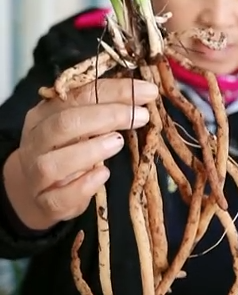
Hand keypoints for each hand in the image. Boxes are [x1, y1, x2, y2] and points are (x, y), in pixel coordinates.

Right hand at [2, 77, 157, 231]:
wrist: (32, 193)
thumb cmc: (63, 153)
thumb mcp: (77, 127)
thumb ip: (100, 110)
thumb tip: (142, 93)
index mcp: (43, 114)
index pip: (79, 95)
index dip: (115, 91)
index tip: (147, 91)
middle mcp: (36, 142)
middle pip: (64, 123)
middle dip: (107, 116)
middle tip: (141, 116)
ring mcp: (35, 175)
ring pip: (54, 163)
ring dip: (90, 150)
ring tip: (119, 142)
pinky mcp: (44, 203)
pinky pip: (59, 197)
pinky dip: (83, 186)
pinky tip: (104, 174)